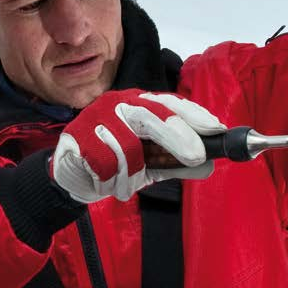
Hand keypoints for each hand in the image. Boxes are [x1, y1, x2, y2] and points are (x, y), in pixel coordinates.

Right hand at [51, 90, 226, 202]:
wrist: (70, 178)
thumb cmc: (114, 165)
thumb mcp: (151, 167)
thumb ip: (177, 164)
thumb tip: (209, 166)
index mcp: (139, 105)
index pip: (170, 103)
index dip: (195, 115)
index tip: (217, 129)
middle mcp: (118, 104)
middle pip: (152, 114)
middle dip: (178, 136)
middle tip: (196, 157)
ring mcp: (95, 118)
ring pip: (127, 144)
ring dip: (131, 172)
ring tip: (125, 184)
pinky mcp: (76, 138)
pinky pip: (105, 163)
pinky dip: (111, 180)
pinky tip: (106, 185)